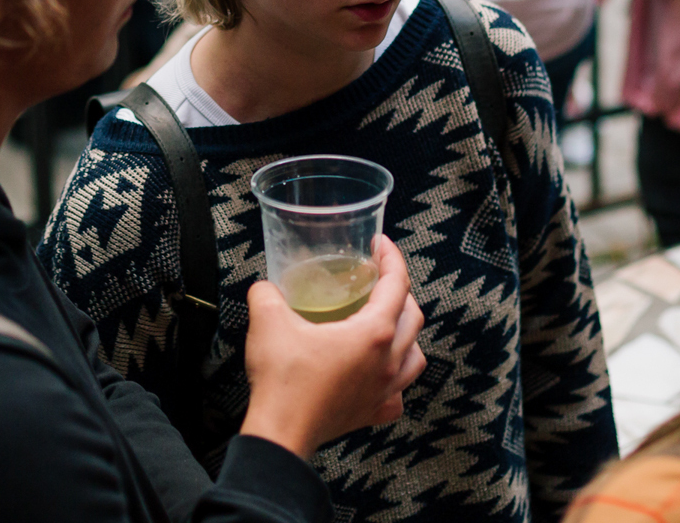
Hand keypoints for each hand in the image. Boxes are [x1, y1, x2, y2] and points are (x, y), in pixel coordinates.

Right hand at [239, 235, 426, 457]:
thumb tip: (265, 287)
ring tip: (387, 324)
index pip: (397, 285)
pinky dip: (395, 379)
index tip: (381, 245)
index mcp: (373, 334)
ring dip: (406, 335)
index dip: (392, 258)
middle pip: (413, 318)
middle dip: (400, 292)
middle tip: (378, 280)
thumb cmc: (282, 381)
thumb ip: (267, 293)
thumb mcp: (268, 321)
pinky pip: (398, 393)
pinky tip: (380, 374)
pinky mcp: (372, 413)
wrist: (280, 434)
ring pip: (415, 357)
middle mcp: (387, 361)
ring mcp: (383, 390)